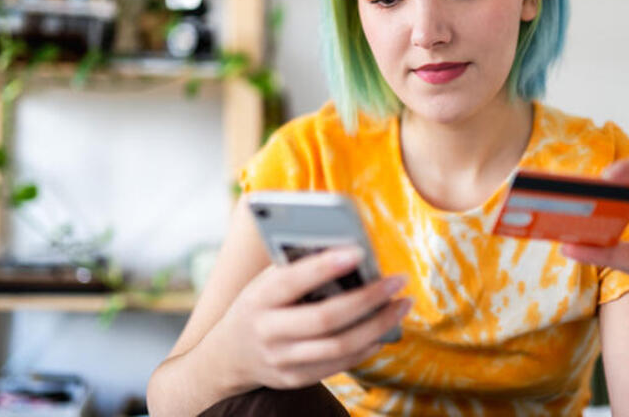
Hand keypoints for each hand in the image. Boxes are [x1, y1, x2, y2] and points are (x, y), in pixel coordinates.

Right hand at [216, 246, 410, 389]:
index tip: (358, 251)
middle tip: (397, 281)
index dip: (324, 266)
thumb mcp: (264, 281)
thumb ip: (296, 268)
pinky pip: (338, 365)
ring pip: (338, 346)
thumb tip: (347, 251)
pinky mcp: (294, 379)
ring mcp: (281, 359)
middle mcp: (267, 331)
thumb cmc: (257, 304)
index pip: (292, 281)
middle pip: (325, 318)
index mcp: (258, 297)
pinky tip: (384, 330)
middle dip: (367, 298)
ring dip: (377, 325)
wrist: (226, 355)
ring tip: (402, 304)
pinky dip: (366, 347)